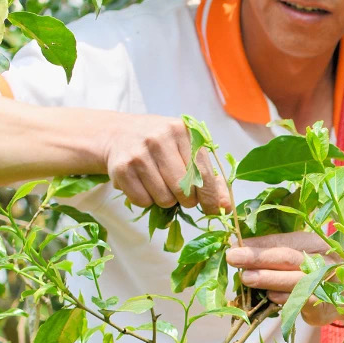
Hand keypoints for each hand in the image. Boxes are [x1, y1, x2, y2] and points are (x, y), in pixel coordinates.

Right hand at [101, 113, 231, 212]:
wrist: (117, 134)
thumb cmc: (159, 145)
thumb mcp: (185, 150)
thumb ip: (208, 177)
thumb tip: (225, 206)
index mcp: (183, 132)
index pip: (203, 173)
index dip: (210, 197)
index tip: (213, 210)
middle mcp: (160, 138)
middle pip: (184, 190)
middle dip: (186, 200)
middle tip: (180, 194)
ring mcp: (139, 152)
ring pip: (164, 198)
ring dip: (165, 200)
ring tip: (159, 185)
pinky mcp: (122, 168)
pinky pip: (142, 201)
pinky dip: (145, 200)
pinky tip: (143, 185)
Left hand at [224, 230, 342, 324]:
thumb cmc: (315, 272)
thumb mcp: (298, 256)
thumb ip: (272, 251)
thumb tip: (238, 246)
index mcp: (313, 243)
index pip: (282, 241)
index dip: (258, 244)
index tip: (234, 245)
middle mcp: (321, 260)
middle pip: (288, 257)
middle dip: (259, 258)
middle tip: (234, 257)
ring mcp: (326, 283)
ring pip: (294, 280)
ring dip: (269, 279)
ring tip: (247, 278)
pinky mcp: (325, 305)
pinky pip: (303, 301)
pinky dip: (285, 299)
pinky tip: (270, 297)